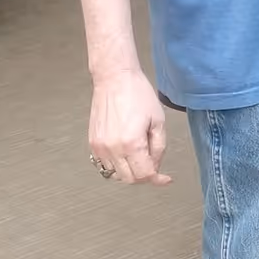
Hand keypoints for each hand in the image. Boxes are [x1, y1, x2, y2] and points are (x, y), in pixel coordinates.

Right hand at [89, 69, 171, 185]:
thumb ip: (159, 148)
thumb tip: (156, 167)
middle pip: (130, 179)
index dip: (157, 179)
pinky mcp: (93, 143)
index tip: (165, 178)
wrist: (114, 79)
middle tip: (153, 165)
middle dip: (144, 176)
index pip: (145, 175)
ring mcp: (100, 147)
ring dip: (130, 171)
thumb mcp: (158, 121)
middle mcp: (112, 148)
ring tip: (140, 156)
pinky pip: (105, 165)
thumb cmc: (137, 94)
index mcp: (131, 143)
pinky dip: (117, 165)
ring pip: (116, 174)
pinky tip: (126, 153)